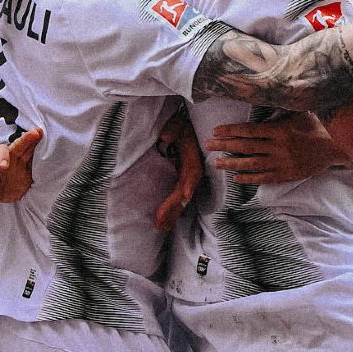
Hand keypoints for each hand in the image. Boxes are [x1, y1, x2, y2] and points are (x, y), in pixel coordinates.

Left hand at [0, 126, 43, 203]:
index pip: (0, 152)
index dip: (3, 157)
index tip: (5, 166)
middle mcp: (10, 157)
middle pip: (18, 146)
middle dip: (27, 139)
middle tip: (37, 132)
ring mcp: (20, 164)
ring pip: (30, 152)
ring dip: (38, 145)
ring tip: (47, 137)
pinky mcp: (29, 172)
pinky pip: (37, 165)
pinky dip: (44, 160)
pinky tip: (53, 154)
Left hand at [153, 105, 204, 230]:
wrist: (186, 126)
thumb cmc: (181, 124)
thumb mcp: (177, 123)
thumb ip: (173, 129)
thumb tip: (166, 138)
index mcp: (192, 157)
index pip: (192, 172)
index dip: (189, 183)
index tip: (186, 195)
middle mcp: (191, 170)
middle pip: (184, 191)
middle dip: (173, 207)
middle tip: (160, 222)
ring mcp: (186, 177)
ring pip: (180, 198)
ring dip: (171, 214)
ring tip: (160, 228)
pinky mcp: (180, 180)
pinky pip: (176, 197)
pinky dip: (171, 210)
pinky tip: (163, 223)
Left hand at [207, 113, 334, 185]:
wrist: (337, 147)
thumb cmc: (317, 125)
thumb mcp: (299, 111)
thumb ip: (281, 106)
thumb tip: (265, 92)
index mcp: (279, 130)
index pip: (249, 130)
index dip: (231, 131)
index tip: (216, 131)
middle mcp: (278, 147)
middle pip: (245, 147)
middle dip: (224, 146)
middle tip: (208, 145)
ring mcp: (281, 163)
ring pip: (251, 164)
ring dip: (232, 164)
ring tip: (216, 163)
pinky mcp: (287, 175)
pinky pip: (264, 178)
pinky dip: (249, 178)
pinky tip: (236, 178)